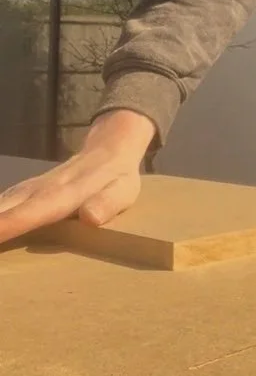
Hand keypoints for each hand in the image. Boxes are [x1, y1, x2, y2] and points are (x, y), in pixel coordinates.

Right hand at [0, 110, 155, 245]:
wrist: (108, 149)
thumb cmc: (117, 178)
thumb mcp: (123, 191)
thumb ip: (107, 204)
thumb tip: (90, 218)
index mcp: (64, 194)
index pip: (31, 213)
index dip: (8, 226)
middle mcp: (39, 190)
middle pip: (4, 210)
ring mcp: (29, 189)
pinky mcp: (25, 191)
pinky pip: (1, 204)